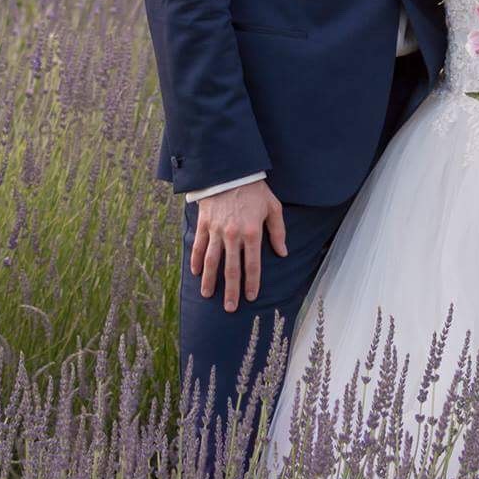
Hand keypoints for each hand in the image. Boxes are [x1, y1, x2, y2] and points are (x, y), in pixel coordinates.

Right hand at [190, 178, 285, 311]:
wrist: (229, 170)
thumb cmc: (254, 189)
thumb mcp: (273, 207)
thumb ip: (278, 232)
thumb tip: (283, 253)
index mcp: (252, 232)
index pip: (252, 264)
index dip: (252, 282)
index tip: (250, 297)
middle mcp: (233, 235)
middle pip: (231, 268)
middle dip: (230, 290)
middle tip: (229, 308)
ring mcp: (216, 230)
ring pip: (211, 260)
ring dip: (209, 280)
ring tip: (207, 295)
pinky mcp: (204, 223)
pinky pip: (198, 245)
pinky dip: (195, 260)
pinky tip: (194, 272)